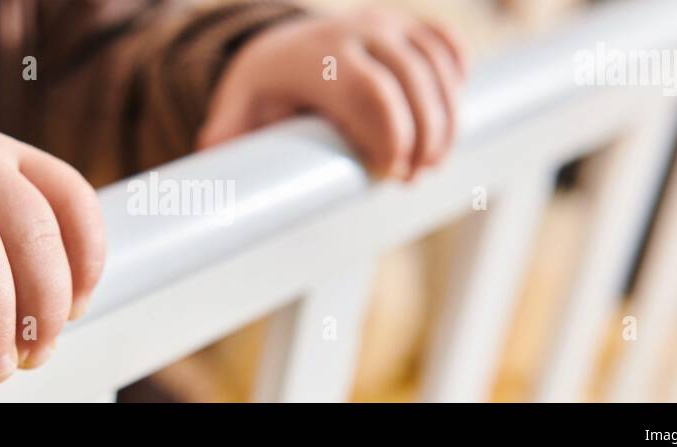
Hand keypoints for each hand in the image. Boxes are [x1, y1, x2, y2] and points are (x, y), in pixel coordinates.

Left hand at [199, 8, 466, 179]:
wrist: (276, 50)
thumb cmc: (259, 98)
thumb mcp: (236, 119)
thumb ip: (230, 151)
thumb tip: (219, 192)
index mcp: (315, 56)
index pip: (370, 91)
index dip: (391, 134)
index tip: (391, 173)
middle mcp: (354, 31)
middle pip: (412, 78)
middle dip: (426, 133)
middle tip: (417, 176)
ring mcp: (385, 24)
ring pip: (436, 63)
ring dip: (447, 116)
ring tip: (434, 161)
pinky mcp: (407, 27)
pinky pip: (444, 44)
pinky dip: (456, 78)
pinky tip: (451, 112)